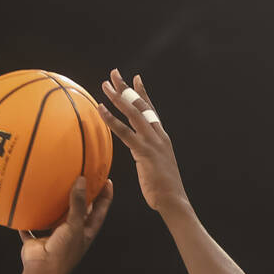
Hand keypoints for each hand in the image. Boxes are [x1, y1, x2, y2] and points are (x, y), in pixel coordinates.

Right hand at [19, 177, 112, 273]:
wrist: (43, 271)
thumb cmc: (64, 252)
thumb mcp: (74, 225)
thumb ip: (78, 203)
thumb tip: (82, 180)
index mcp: (86, 232)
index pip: (100, 211)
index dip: (105, 196)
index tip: (107, 181)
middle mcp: (72, 234)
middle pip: (79, 212)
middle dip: (81, 197)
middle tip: (82, 178)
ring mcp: (55, 238)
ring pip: (55, 219)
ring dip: (54, 208)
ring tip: (54, 189)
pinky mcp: (38, 241)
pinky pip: (32, 229)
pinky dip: (28, 222)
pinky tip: (24, 208)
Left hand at [98, 70, 190, 216]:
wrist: (173, 200)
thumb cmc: (163, 189)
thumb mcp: (156, 167)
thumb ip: (148, 156)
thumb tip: (141, 155)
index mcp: (162, 138)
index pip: (151, 111)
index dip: (142, 94)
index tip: (135, 79)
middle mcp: (158, 136)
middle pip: (141, 105)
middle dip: (127, 88)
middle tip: (114, 73)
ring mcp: (152, 142)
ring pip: (133, 113)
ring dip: (118, 97)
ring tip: (105, 85)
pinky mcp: (144, 151)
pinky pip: (124, 132)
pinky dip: (111, 119)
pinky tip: (101, 109)